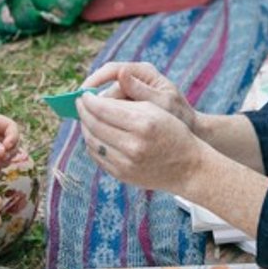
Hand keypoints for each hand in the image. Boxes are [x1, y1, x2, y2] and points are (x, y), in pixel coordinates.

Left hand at [78, 85, 201, 191]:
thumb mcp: (157, 110)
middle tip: (80, 103)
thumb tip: (97, 99)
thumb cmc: (173, 132)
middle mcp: (133, 145)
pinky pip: (98, 157)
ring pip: (93, 142)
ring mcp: (126, 163)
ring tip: (85, 118)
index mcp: (143, 124)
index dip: (89, 100)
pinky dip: (92, 144)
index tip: (84, 94)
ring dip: (85, 128)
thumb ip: (127, 102)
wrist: (188, 166)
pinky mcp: (122, 175)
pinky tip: (94, 135)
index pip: (104, 109)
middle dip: (83, 112)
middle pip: (95, 125)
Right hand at [84, 60, 197, 132]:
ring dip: (97, 113)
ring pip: (105, 101)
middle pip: (105, 86)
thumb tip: (121, 73)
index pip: (111, 70)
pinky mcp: (128, 106)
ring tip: (89, 127)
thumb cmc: (180, 114)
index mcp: (143, 72)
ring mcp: (129, 92)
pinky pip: (110, 110)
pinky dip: (104, 119)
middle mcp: (133, 79)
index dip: (94, 80)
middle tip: (80, 114)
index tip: (82, 94)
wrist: (190, 129)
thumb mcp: (163, 103)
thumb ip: (142, 91)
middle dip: (92, 100)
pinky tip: (99, 131)